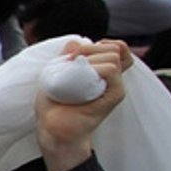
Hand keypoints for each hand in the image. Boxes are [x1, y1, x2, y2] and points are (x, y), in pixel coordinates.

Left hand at [36, 38, 131, 170]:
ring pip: (113, 57)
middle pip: (115, 49)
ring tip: (72, 70)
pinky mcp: (115, 96)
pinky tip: (80, 75)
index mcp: (102, 72)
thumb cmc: (53, 106)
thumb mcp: (56, 74)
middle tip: (70, 61)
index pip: (118, 48)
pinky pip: (111, 71)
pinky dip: (95, 67)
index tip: (79, 51)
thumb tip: (75, 41)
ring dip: (89, 57)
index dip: (103, 43)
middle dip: (90, 48)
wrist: (52, 129)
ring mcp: (115, 86)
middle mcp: (112, 78)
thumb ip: (67, 56)